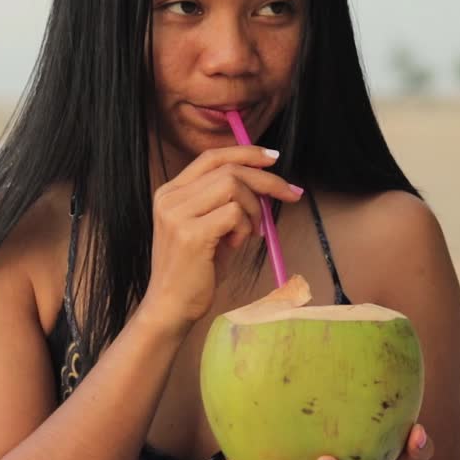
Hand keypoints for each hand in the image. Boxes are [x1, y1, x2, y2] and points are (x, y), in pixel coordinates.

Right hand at [138, 145, 302, 332]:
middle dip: (265, 180)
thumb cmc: (194, 270)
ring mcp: (177, 214)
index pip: (211, 157)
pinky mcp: (191, 234)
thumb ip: (226, 202)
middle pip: (228, 170)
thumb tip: (266, 182)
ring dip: (253, 209)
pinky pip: (235, 214)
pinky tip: (236, 245)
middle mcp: (170, 197)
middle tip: (289, 193)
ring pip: (234, 187)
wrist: (170, 307)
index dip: (245, 153)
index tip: (272, 158)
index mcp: (170, 192)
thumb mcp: (208, 227)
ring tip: (249, 233)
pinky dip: (245, 228)